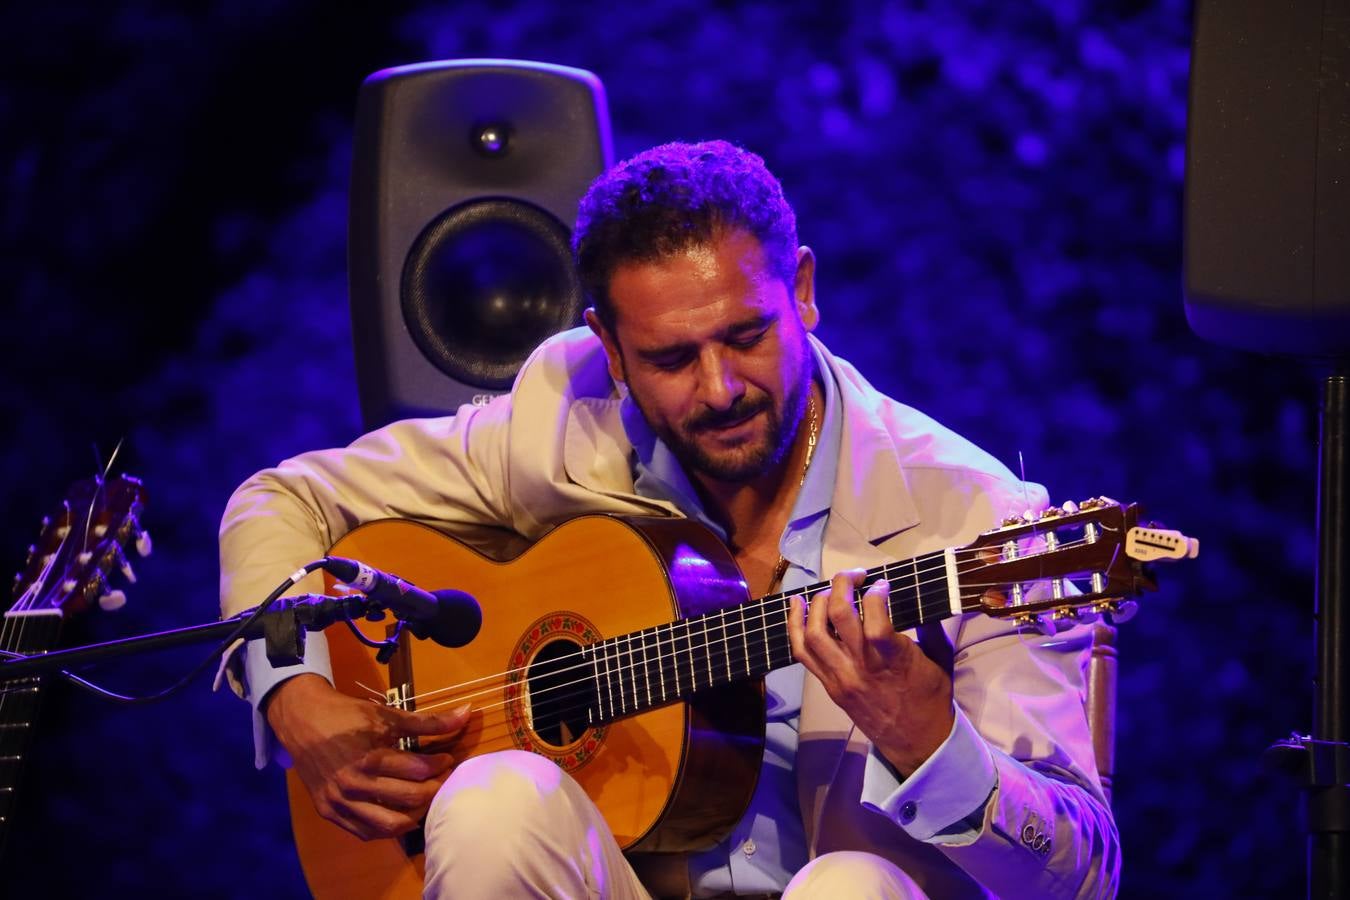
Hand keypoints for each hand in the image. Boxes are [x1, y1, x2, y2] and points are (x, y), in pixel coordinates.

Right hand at [264, 673, 470, 839]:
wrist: (302, 720)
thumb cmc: (347, 716)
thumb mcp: (387, 715)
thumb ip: (428, 722)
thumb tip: (467, 714)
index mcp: (370, 757)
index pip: (419, 771)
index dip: (441, 765)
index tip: (449, 759)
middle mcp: (354, 784)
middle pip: (408, 799)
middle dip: (434, 789)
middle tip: (442, 780)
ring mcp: (340, 802)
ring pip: (389, 825)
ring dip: (414, 814)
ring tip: (425, 799)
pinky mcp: (330, 812)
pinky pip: (365, 832)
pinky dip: (387, 828)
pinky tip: (400, 814)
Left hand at [788, 569, 955, 774]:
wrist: (916, 742)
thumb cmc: (931, 698)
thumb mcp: (939, 659)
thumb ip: (929, 627)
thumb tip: (921, 597)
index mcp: (894, 659)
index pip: (875, 618)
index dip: (875, 593)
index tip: (881, 583)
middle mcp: (862, 666)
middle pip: (840, 616)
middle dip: (843, 585)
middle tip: (855, 576)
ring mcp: (841, 677)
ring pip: (814, 633)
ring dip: (817, 603)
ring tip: (828, 591)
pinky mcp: (828, 686)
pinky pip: (803, 653)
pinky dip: (796, 627)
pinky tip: (797, 607)